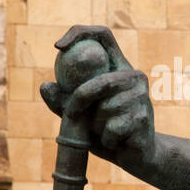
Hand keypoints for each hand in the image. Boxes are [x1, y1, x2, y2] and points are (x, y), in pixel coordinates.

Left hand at [40, 25, 156, 173]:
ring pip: (105, 108)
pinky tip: (116, 142)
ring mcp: (142, 96)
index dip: (80, 33)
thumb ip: (63, 102)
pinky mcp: (144, 117)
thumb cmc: (106, 130)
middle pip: (100, 80)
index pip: (102, 35)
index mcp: (119, 67)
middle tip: (72, 114)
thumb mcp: (80, 116)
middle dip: (81, 99)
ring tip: (104, 132)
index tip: (58, 47)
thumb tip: (45, 86)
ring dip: (96, 126)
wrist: (135, 157)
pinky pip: (112, 128)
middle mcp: (134, 76)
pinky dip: (106, 139)